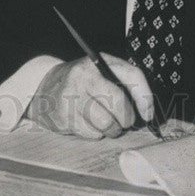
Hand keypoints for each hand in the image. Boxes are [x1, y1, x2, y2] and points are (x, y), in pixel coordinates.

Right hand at [26, 54, 153, 138]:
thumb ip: (124, 84)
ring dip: (113, 130)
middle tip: (126, 122)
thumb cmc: (84, 83)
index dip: (145, 97)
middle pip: (118, 102)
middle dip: (127, 119)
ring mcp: (73, 95)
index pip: (132, 75)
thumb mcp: (102, 73)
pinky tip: (90, 123)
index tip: (148, 114)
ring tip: (110, 126)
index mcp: (99, 61)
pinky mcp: (65, 115)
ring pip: (106, 122)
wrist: (46, 87)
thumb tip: (147, 111)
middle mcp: (85, 75)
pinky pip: (92, 133)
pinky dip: (96, 133)